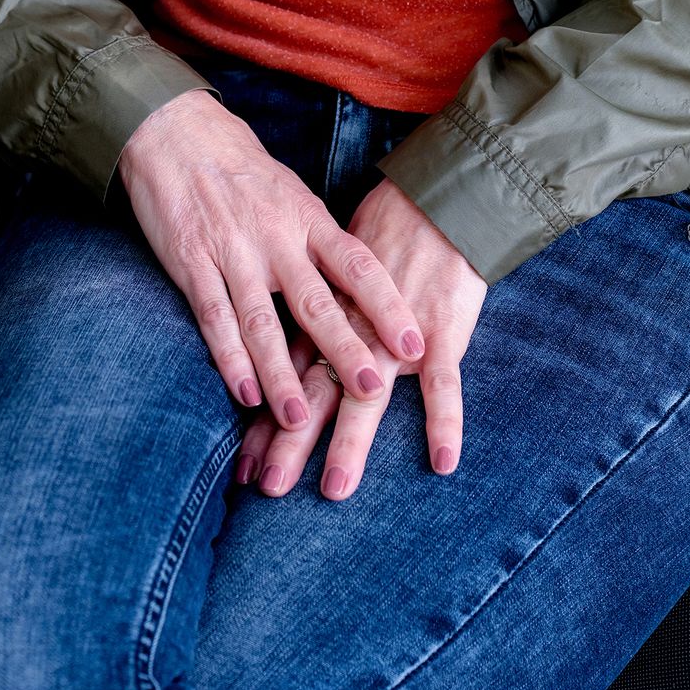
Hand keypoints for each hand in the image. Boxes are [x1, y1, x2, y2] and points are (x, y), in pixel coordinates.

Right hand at [116, 90, 428, 436]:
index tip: (415, 344)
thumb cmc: (243, 169)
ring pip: (262, 322)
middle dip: (345, 349)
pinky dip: (229, 359)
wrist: (176, 132)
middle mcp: (275, 237)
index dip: (387, 306)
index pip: (358, 265)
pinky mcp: (191, 262)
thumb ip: (320, 243)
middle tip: (372, 390)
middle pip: (316, 302)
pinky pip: (215, 317)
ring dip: (282, 374)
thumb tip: (360, 291)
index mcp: (308, 218)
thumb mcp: (293, 196)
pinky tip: (245, 393)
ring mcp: (232, 251)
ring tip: (301, 418)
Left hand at [232, 177, 486, 499]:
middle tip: (269, 488)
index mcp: (324, 315)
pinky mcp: (442, 331)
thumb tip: (278, 354)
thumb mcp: (333, 271)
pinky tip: (442, 461)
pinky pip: (444, 383)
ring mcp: (396, 335)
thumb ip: (309, 315)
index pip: (287, 377)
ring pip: (368, 394)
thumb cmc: (383, 234)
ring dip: (350, 440)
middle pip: (316, 391)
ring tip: (335, 486)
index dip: (266, 422)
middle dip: (291, 441)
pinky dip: (444, 421)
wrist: (436, 200)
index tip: (244, 467)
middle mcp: (352, 329)